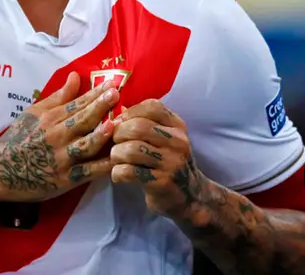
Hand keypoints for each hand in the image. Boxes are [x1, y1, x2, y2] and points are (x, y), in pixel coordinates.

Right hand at [0, 72, 118, 203]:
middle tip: (116, 95)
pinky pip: (87, 172)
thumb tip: (75, 76)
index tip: (112, 84)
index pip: (77, 103)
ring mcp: (61, 159)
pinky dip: (102, 166)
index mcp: (50, 118)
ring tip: (115, 124)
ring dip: (101, 135)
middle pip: (82, 120)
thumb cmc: (18, 139)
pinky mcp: (65, 180)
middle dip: (100, 107)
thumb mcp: (34, 113)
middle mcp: (56, 136)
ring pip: (86, 145)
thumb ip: (58, 97)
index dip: (95, 94)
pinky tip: (117, 160)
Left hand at [109, 99, 205, 218]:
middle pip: (137, 127)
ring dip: (116, 154)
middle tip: (115, 143)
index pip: (152, 107)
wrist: (189, 197)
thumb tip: (118, 109)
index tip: (120, 123)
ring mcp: (171, 163)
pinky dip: (117, 172)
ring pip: (131, 149)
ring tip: (116, 160)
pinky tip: (119, 175)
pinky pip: (129, 171)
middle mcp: (177, 141)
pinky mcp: (162, 182)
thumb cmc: (169, 163)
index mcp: (177, 126)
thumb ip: (145, 122)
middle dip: (118, 134)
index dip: (129, 112)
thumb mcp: (165, 139)